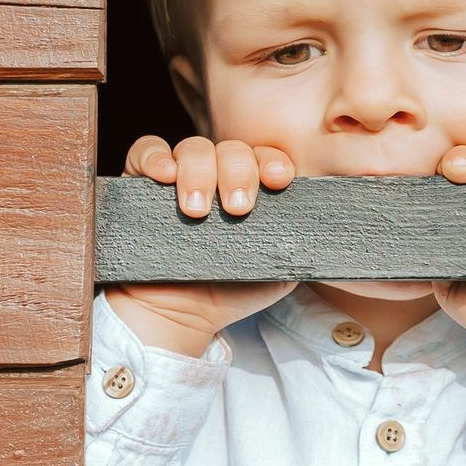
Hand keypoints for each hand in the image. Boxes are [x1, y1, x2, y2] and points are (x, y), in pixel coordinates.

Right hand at [103, 134, 299, 355]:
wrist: (180, 317)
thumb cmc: (230, 291)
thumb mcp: (277, 269)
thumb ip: (297, 243)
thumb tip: (325, 227)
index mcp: (251, 189)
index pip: (266, 158)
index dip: (274, 162)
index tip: (280, 181)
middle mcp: (216, 177)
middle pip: (231, 149)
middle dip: (238, 173)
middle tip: (237, 209)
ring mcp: (178, 178)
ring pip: (193, 148)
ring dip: (199, 173)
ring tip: (198, 211)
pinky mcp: (140, 184)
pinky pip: (145, 151)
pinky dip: (155, 157)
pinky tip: (163, 175)